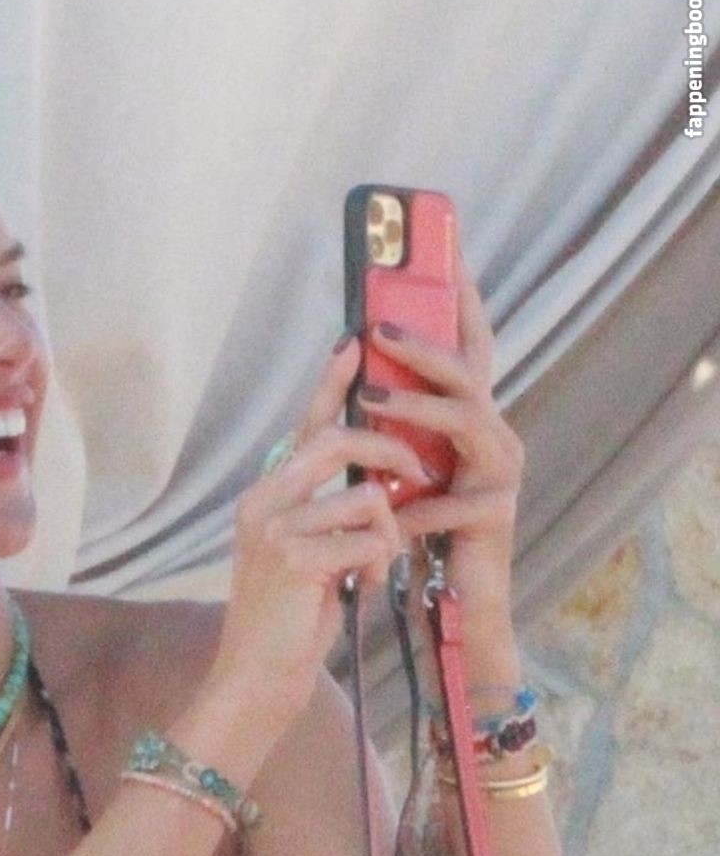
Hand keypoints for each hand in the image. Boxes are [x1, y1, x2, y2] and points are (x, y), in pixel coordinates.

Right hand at [216, 335, 431, 719]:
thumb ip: (327, 514)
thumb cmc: (288, 623)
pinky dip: (376, 562)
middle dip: (390, 452)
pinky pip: (366, 537)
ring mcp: (274, 528)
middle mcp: (262, 502)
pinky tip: (360, 587)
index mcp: (265, 496)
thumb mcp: (307, 556)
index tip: (355, 345)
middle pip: (338, 441)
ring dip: (384, 535)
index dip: (332, 384)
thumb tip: (375, 483)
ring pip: (364, 497)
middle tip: (420, 473)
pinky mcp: (293, 558)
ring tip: (369, 568)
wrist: (257, 678)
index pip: (304, 425)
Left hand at [357, 249, 523, 638]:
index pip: (470, 349)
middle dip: (424, 342)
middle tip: (378, 322)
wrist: (455, 606)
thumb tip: (352, 365)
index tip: (449, 249)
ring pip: (467, 419)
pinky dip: (412, 508)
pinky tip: (383, 518)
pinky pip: (449, 500)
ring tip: (370, 395)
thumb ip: (390, 426)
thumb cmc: (422, 538)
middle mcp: (495, 437)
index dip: (463, 301)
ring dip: (416, 404)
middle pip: (468, 372)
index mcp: (471, 422)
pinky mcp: (498, 515)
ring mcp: (503, 474)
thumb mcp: (399, 472)